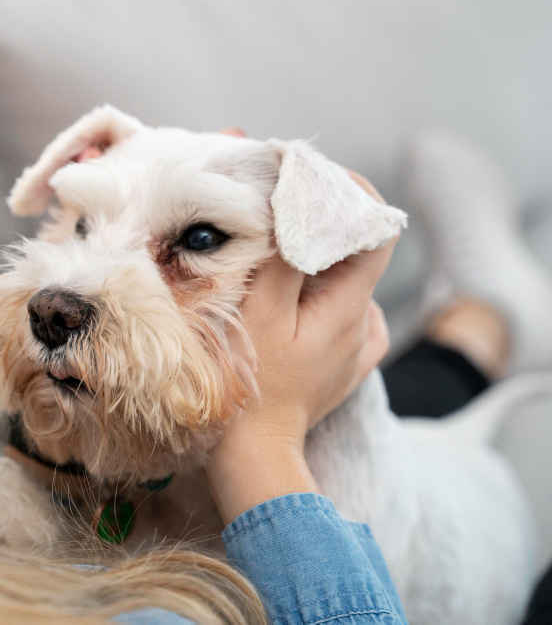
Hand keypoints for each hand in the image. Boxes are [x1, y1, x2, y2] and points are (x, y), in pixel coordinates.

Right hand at [206, 161, 394, 523]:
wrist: (253, 453)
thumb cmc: (250, 385)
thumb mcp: (260, 314)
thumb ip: (283, 257)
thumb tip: (294, 205)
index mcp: (351, 306)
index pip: (379, 231)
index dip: (354, 194)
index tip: (313, 176)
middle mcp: (364, 322)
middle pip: (355, 252)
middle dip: (317, 224)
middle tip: (270, 208)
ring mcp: (356, 345)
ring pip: (341, 280)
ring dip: (310, 260)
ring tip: (266, 255)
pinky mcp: (343, 362)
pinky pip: (336, 309)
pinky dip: (312, 292)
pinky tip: (281, 300)